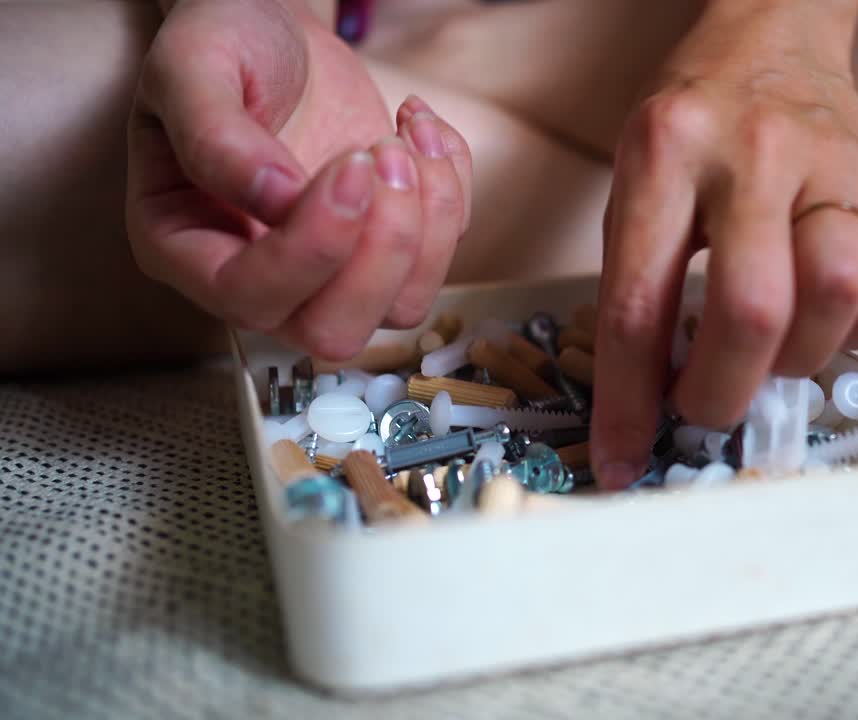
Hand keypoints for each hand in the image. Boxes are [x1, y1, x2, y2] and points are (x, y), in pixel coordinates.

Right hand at [126, 0, 471, 358]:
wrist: (275, 28)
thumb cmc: (221, 45)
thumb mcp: (193, 67)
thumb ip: (215, 136)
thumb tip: (276, 199)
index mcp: (184, 247)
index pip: (248, 296)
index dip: (311, 247)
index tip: (351, 164)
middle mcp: (258, 278)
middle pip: (332, 332)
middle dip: (380, 251)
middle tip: (383, 154)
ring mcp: (329, 273)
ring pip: (400, 309)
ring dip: (427, 224)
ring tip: (407, 137)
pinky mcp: (383, 249)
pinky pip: (441, 257)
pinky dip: (451, 190)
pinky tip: (418, 126)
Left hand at [590, 1, 857, 487]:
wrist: (774, 38)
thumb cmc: (697, 125)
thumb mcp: (639, 181)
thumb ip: (645, 282)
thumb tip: (650, 407)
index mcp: (666, 152)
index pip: (639, 302)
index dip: (630, 402)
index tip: (625, 459)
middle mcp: (753, 152)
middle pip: (753, 310)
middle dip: (723, 393)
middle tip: (707, 408)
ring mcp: (832, 162)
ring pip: (837, 295)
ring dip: (798, 359)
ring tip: (770, 353)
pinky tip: (824, 319)